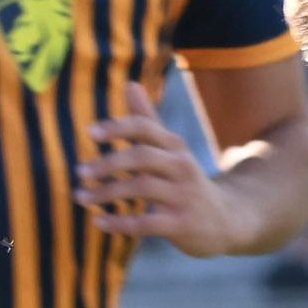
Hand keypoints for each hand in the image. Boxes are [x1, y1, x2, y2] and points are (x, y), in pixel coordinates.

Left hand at [78, 84, 253, 250]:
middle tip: (79, 172)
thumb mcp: (172, 149)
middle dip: (108, 163)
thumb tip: (129, 83)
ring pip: (141, 189)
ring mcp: (184, 196)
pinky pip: (146, 223)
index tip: (90, 132)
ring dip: (106, 193)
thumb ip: (148, 120)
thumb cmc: (187, 180)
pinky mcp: (182, 224)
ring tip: (80, 197)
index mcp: (175, 146)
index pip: (146, 129)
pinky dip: (119, 224)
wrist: (227, 219)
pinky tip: (98, 222)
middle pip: (142, 157)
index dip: (119, 128)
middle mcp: (182, 167)